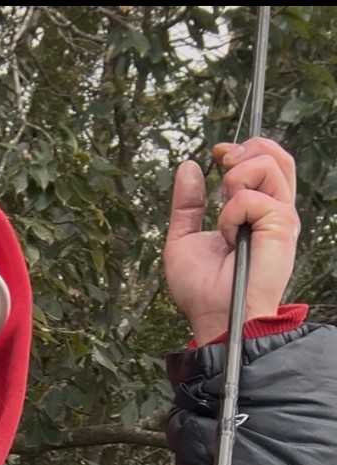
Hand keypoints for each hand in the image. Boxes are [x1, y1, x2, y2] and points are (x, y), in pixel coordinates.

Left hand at [164, 137, 298, 347]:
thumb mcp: (183, 239)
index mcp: (256, 211)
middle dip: (242, 153)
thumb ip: (187, 204)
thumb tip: (190, 166)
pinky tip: (229, 239)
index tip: (217, 155)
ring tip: (224, 216)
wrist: (213, 317)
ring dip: (234, 182)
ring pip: (269, 163)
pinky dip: (230, 214)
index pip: (267, 159)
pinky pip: (252, 197)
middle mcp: (274, 210)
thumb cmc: (202, 290)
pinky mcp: (281, 226)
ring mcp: (280, 217)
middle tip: (222, 174)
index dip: (244, 147)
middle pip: (275, 153)